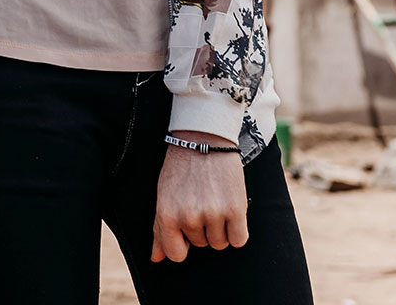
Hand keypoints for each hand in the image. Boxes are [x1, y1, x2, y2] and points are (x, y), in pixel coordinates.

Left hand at [151, 133, 247, 262]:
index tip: (187, 229)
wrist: (205, 137)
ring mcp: (213, 214)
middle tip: (201, 200)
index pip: (175, 254)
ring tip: (215, 200)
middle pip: (201, 246)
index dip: (183, 243)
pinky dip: (237, 229)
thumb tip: (156, 259)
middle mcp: (189, 216)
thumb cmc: (182, 166)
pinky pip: (239, 240)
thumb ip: (159, 229)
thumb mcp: (164, 195)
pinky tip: (230, 209)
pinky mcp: (235, 209)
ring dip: (220, 228)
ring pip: (220, 244)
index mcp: (167, 214)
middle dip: (202, 227)